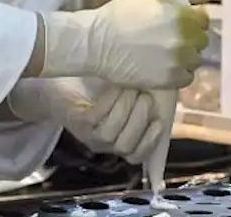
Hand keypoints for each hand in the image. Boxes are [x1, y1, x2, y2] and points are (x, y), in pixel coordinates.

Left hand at [8, 78, 164, 163]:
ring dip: (125, 109)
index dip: (151, 143)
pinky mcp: (77, 122)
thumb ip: (147, 102)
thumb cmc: (100, 82)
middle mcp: (105, 142)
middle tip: (146, 95)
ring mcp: (89, 135)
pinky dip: (110, 102)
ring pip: (111, 136)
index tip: (159, 122)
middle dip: (140, 120)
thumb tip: (167, 102)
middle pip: (127, 147)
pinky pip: (97, 119)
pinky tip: (115, 86)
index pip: (138, 155)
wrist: (63, 74)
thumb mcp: (129, 93)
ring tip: (130, 87)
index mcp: (121, 136)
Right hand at [40, 0, 208, 88]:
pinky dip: (179, 73)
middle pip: (202, 40)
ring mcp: (178, 61)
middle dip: (191, 37)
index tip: (182, 22)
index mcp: (182, 15)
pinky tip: (165, 66)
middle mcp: (184, 38)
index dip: (194, 20)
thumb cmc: (121, 13)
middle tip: (173, 38)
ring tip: (167, 53)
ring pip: (196, 59)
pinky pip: (187, 77)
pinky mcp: (170, 80)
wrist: (97, 43)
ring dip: (186, 56)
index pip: (204, 19)